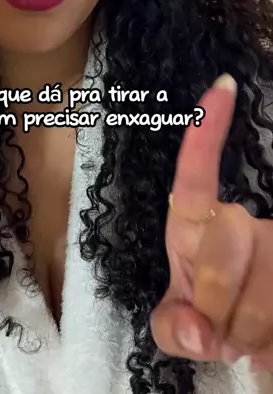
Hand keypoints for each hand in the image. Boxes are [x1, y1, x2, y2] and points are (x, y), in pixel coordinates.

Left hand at [151, 75, 272, 370]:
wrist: (258, 342)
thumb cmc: (210, 320)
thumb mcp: (180, 324)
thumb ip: (173, 328)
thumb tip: (200, 334)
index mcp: (195, 227)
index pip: (197, 176)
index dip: (207, 134)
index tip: (223, 87)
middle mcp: (241, 224)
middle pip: (227, 244)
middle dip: (217, 304)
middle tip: (222, 333)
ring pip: (266, 289)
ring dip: (251, 334)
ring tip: (247, 339)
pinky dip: (272, 348)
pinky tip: (268, 346)